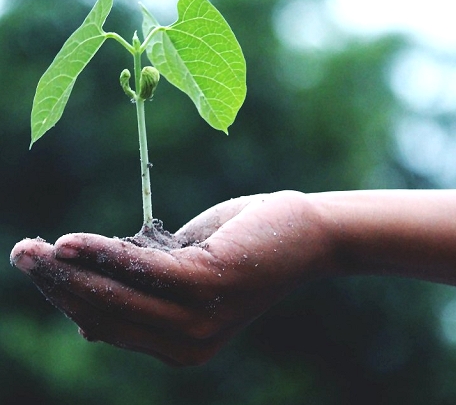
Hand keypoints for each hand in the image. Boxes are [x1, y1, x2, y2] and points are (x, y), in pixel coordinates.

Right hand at [10, 191, 329, 365]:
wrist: (305, 232)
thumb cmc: (244, 244)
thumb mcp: (187, 270)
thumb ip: (145, 288)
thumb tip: (88, 316)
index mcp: (180, 343)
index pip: (109, 324)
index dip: (69, 298)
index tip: (41, 268)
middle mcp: (187, 343)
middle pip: (104, 313)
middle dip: (57, 285)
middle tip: (21, 253)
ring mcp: (198, 319)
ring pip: (116, 296)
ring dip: (68, 271)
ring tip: (33, 248)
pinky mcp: (208, 285)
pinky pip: (142, 271)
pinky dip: (102, 255)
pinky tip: (70, 242)